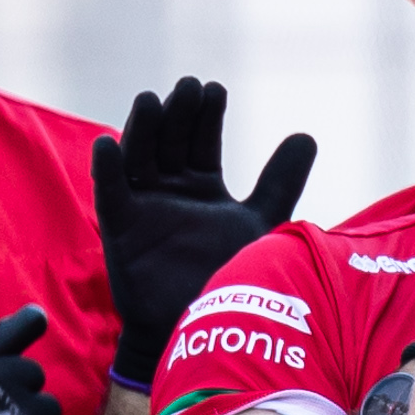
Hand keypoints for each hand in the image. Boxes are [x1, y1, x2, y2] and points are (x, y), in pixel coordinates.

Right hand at [94, 78, 318, 388]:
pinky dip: (107, 168)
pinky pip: (110, 193)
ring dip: (142, 128)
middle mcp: (170, 190)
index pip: (202, 139)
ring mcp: (143, 206)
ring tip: (151, 101)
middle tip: (189, 88)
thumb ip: (280, 180)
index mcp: (202, 186)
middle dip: (178, 114)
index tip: (216, 90)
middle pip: (170, 140)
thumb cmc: (230, 277)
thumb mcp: (261, 221)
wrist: (201, 327)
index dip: (207, 115)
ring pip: (139, 157)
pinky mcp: (120, 227)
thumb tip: (307, 135)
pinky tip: (109, 143)